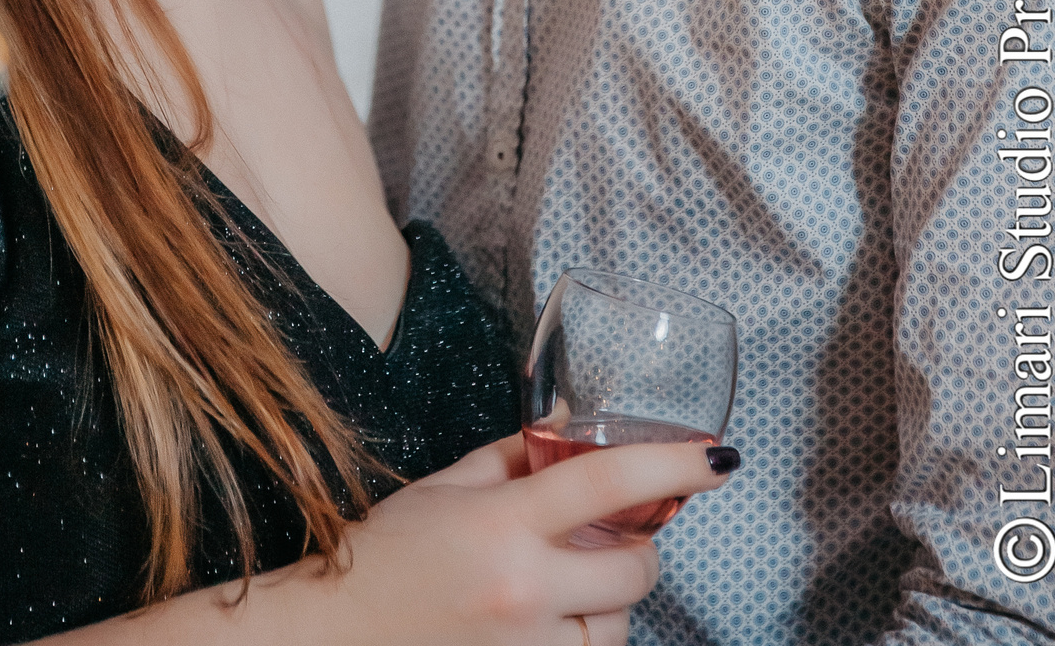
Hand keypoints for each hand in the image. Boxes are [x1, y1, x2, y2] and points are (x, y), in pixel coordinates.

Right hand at [258, 431, 737, 645]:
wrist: (336, 635)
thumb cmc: (387, 554)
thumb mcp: (446, 486)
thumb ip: (512, 457)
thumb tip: (567, 429)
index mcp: (502, 524)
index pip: (605, 482)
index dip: (671, 464)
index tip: (718, 457)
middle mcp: (524, 590)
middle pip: (635, 569)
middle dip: (639, 550)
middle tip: (615, 537)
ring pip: (617, 628)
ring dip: (608, 604)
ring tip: (566, 586)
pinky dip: (585, 639)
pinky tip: (553, 620)